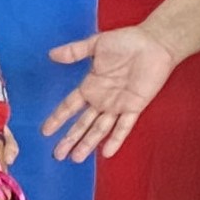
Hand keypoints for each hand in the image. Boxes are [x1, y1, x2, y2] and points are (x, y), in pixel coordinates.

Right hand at [41, 27, 175, 162]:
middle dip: (69, 139)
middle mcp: (102, 99)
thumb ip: (74, 51)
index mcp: (91, 86)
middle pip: (82, 124)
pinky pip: (124, 126)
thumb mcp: (96, 44)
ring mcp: (117, 105)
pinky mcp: (134, 107)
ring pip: (99, 129)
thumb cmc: (127, 42)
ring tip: (76, 158)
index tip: (45, 131)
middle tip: (58, 155)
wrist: (154, 43)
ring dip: (87, 143)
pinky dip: (116, 139)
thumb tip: (51, 54)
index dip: (57, 118)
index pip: (70, 106)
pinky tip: (106, 152)